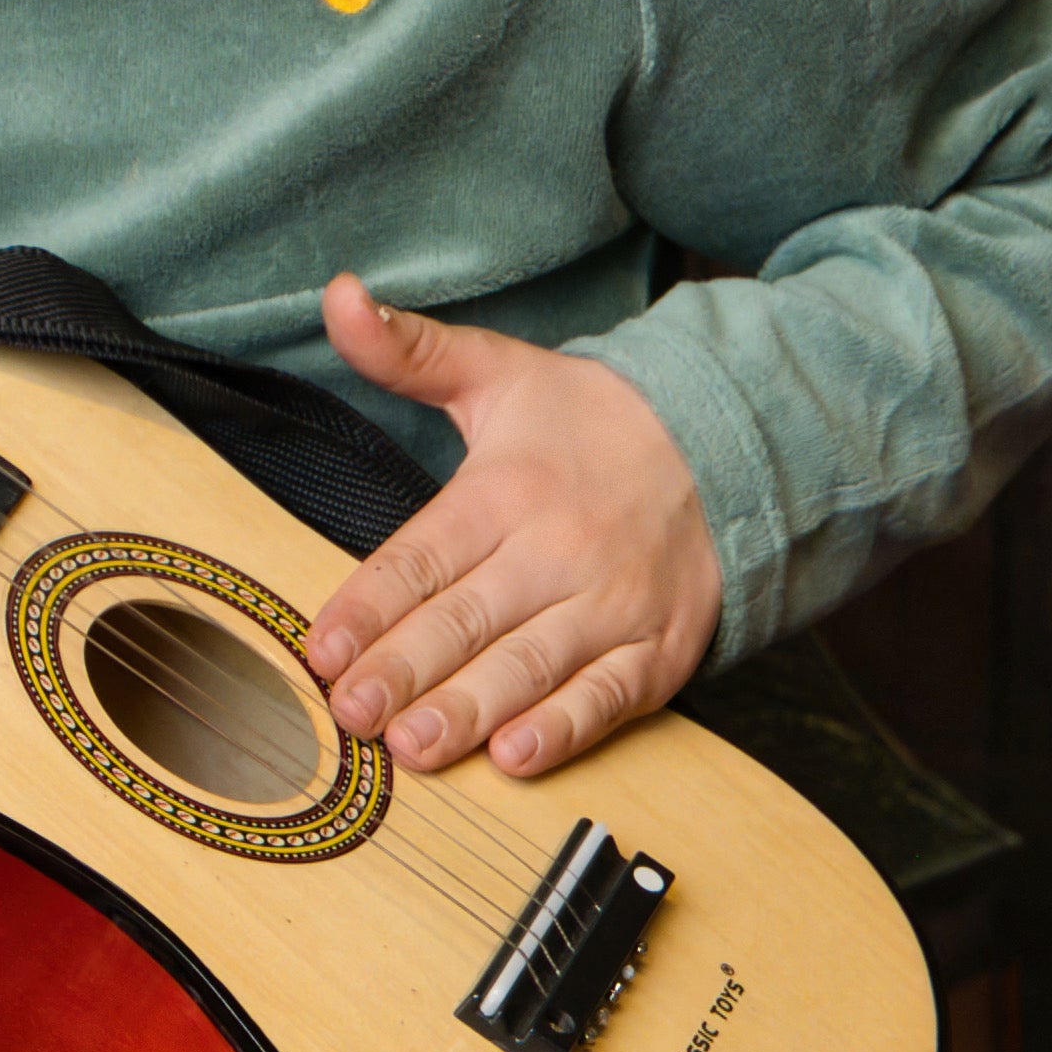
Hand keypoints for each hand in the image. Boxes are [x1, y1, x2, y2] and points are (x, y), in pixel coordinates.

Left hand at [299, 275, 722, 781]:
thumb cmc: (593, 422)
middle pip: (467, 618)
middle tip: (352, 714)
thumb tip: (338, 294)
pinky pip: (606, 697)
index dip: (368, 605)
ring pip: (529, 665)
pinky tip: (517, 757)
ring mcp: (612, 605)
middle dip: (404, 670)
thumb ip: (408, 350)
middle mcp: (558, 549)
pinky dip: (565, 730)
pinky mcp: (657, 651)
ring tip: (414, 747)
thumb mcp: (499, 372)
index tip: (322, 649)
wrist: (729, 444)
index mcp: (507, 489)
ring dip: (469, 710)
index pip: (422, 555)